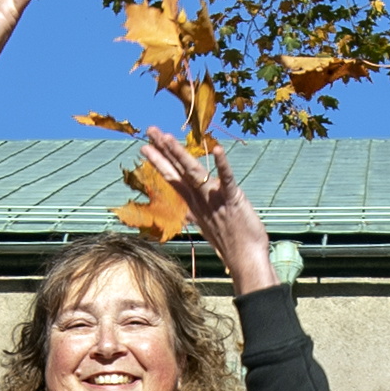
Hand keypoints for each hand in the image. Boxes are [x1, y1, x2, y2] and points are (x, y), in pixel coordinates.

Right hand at [141, 126, 276, 291]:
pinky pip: (226, 178)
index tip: (145, 147)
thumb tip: (188, 212)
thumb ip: (197, 214)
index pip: (172, 177)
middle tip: (149, 131)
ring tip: (167, 137)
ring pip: (194, 172)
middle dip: (163, 150)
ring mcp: (214, 199)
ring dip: (180, 154)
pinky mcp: (232, 199)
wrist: (244, 259)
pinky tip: (217, 149)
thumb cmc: (230, 242)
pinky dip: (222, 164)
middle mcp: (200, 198)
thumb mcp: (209, 225)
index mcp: (194, 202)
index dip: (159, 161)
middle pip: (178, 170)